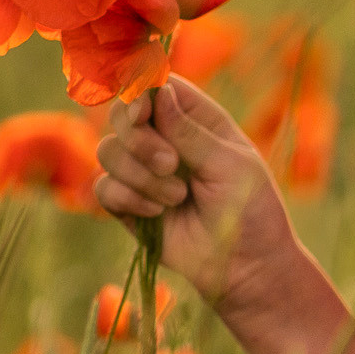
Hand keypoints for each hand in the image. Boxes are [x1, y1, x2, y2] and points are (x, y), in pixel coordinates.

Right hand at [93, 76, 295, 317]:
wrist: (246, 267)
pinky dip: (129, 199)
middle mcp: (164, 138)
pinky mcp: (128, 205)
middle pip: (120, 114)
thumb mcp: (230, 164)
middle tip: (170, 164)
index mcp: (195, 118)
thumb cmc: (251, 210)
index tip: (143, 111)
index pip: (154, 86)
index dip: (140, 91)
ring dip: (140, 175)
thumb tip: (158, 91)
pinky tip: (158, 214)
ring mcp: (143, 171)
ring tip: (177, 199)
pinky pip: (104, 188)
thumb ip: (189, 131)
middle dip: (139, 138)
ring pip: (107, 151)